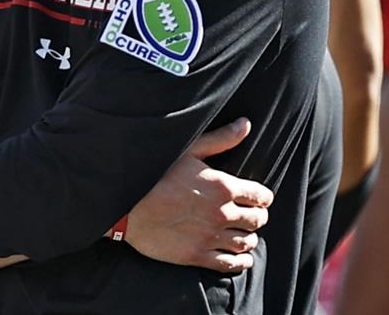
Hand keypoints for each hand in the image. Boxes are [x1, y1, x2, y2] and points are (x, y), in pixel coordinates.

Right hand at [124, 118, 272, 271]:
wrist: (125, 205)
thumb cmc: (154, 173)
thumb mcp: (188, 149)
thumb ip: (220, 139)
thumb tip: (246, 124)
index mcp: (222, 186)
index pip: (260, 195)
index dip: (263, 196)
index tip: (258, 197)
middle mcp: (221, 213)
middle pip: (257, 220)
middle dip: (258, 216)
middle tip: (252, 214)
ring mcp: (209, 237)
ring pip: (246, 242)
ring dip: (249, 237)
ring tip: (243, 233)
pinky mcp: (196, 255)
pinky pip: (230, 263)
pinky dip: (241, 261)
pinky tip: (240, 256)